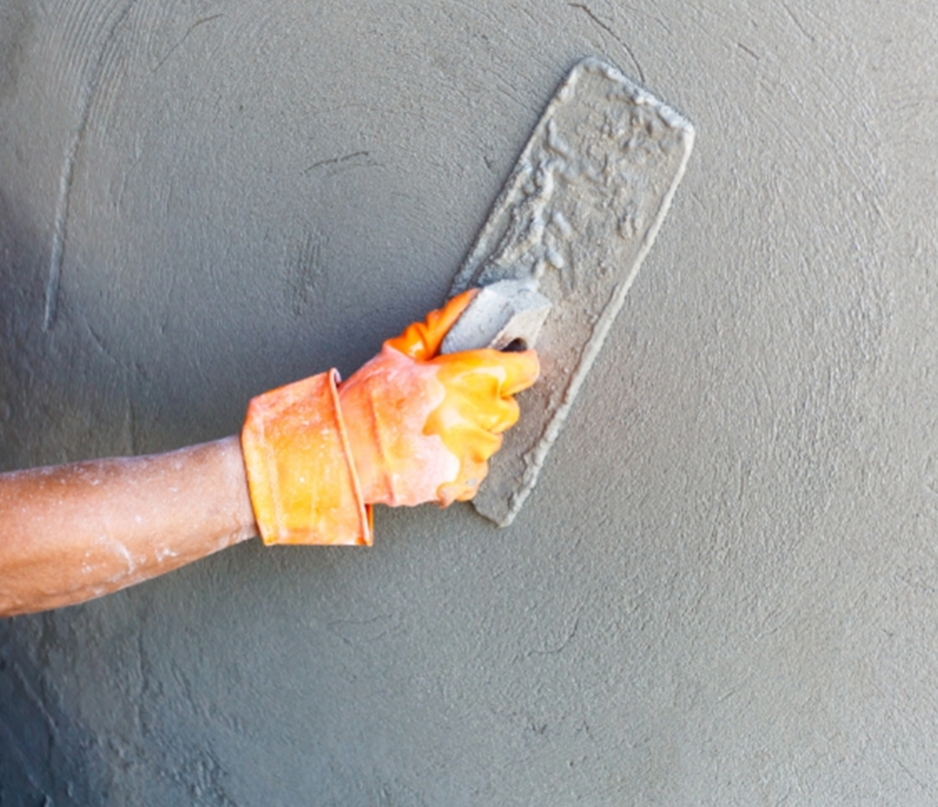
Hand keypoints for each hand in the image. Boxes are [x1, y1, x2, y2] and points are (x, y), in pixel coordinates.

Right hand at [339, 290, 539, 507]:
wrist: (344, 453)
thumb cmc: (366, 403)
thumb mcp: (400, 353)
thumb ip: (441, 328)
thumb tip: (470, 304)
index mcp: (468, 377)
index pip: (525, 368)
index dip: (517, 363)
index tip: (510, 364)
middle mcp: (477, 416)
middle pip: (508, 407)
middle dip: (487, 402)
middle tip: (453, 401)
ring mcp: (471, 452)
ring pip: (492, 440)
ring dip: (472, 434)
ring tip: (436, 429)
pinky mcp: (462, 481)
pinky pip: (476, 470)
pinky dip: (460, 464)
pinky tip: (433, 452)